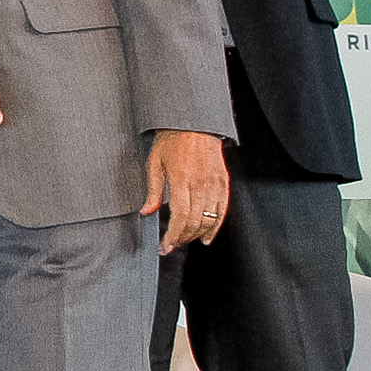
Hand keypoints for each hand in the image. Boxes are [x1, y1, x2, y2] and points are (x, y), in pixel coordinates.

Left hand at [146, 128, 229, 252]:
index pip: (179, 216)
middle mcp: (201, 184)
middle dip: (182, 238)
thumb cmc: (171, 141)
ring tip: (184, 241)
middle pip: (194, 221)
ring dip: (196, 234)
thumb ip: (153, 190)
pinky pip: (223, 210)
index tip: (163, 246)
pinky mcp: (224, 182)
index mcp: (182, 179)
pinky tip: (207, 236)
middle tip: (170, 246)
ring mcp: (215, 184)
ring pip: (209, 219)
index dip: (172, 235)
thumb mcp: (154, 162)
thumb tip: (146, 212)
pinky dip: (216, 226)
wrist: (194, 124)